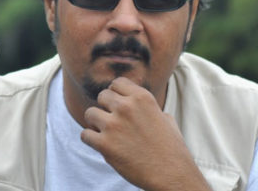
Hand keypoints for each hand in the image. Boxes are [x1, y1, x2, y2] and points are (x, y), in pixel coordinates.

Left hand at [81, 77, 209, 190]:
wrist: (172, 175)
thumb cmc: (172, 149)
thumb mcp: (165, 119)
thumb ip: (149, 108)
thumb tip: (140, 106)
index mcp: (142, 98)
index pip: (117, 82)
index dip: (116, 93)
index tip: (118, 104)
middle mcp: (126, 107)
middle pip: (102, 95)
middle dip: (105, 107)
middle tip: (112, 121)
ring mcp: (114, 125)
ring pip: (90, 113)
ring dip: (95, 123)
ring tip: (105, 133)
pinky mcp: (105, 145)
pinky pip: (85, 134)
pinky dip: (90, 140)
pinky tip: (101, 145)